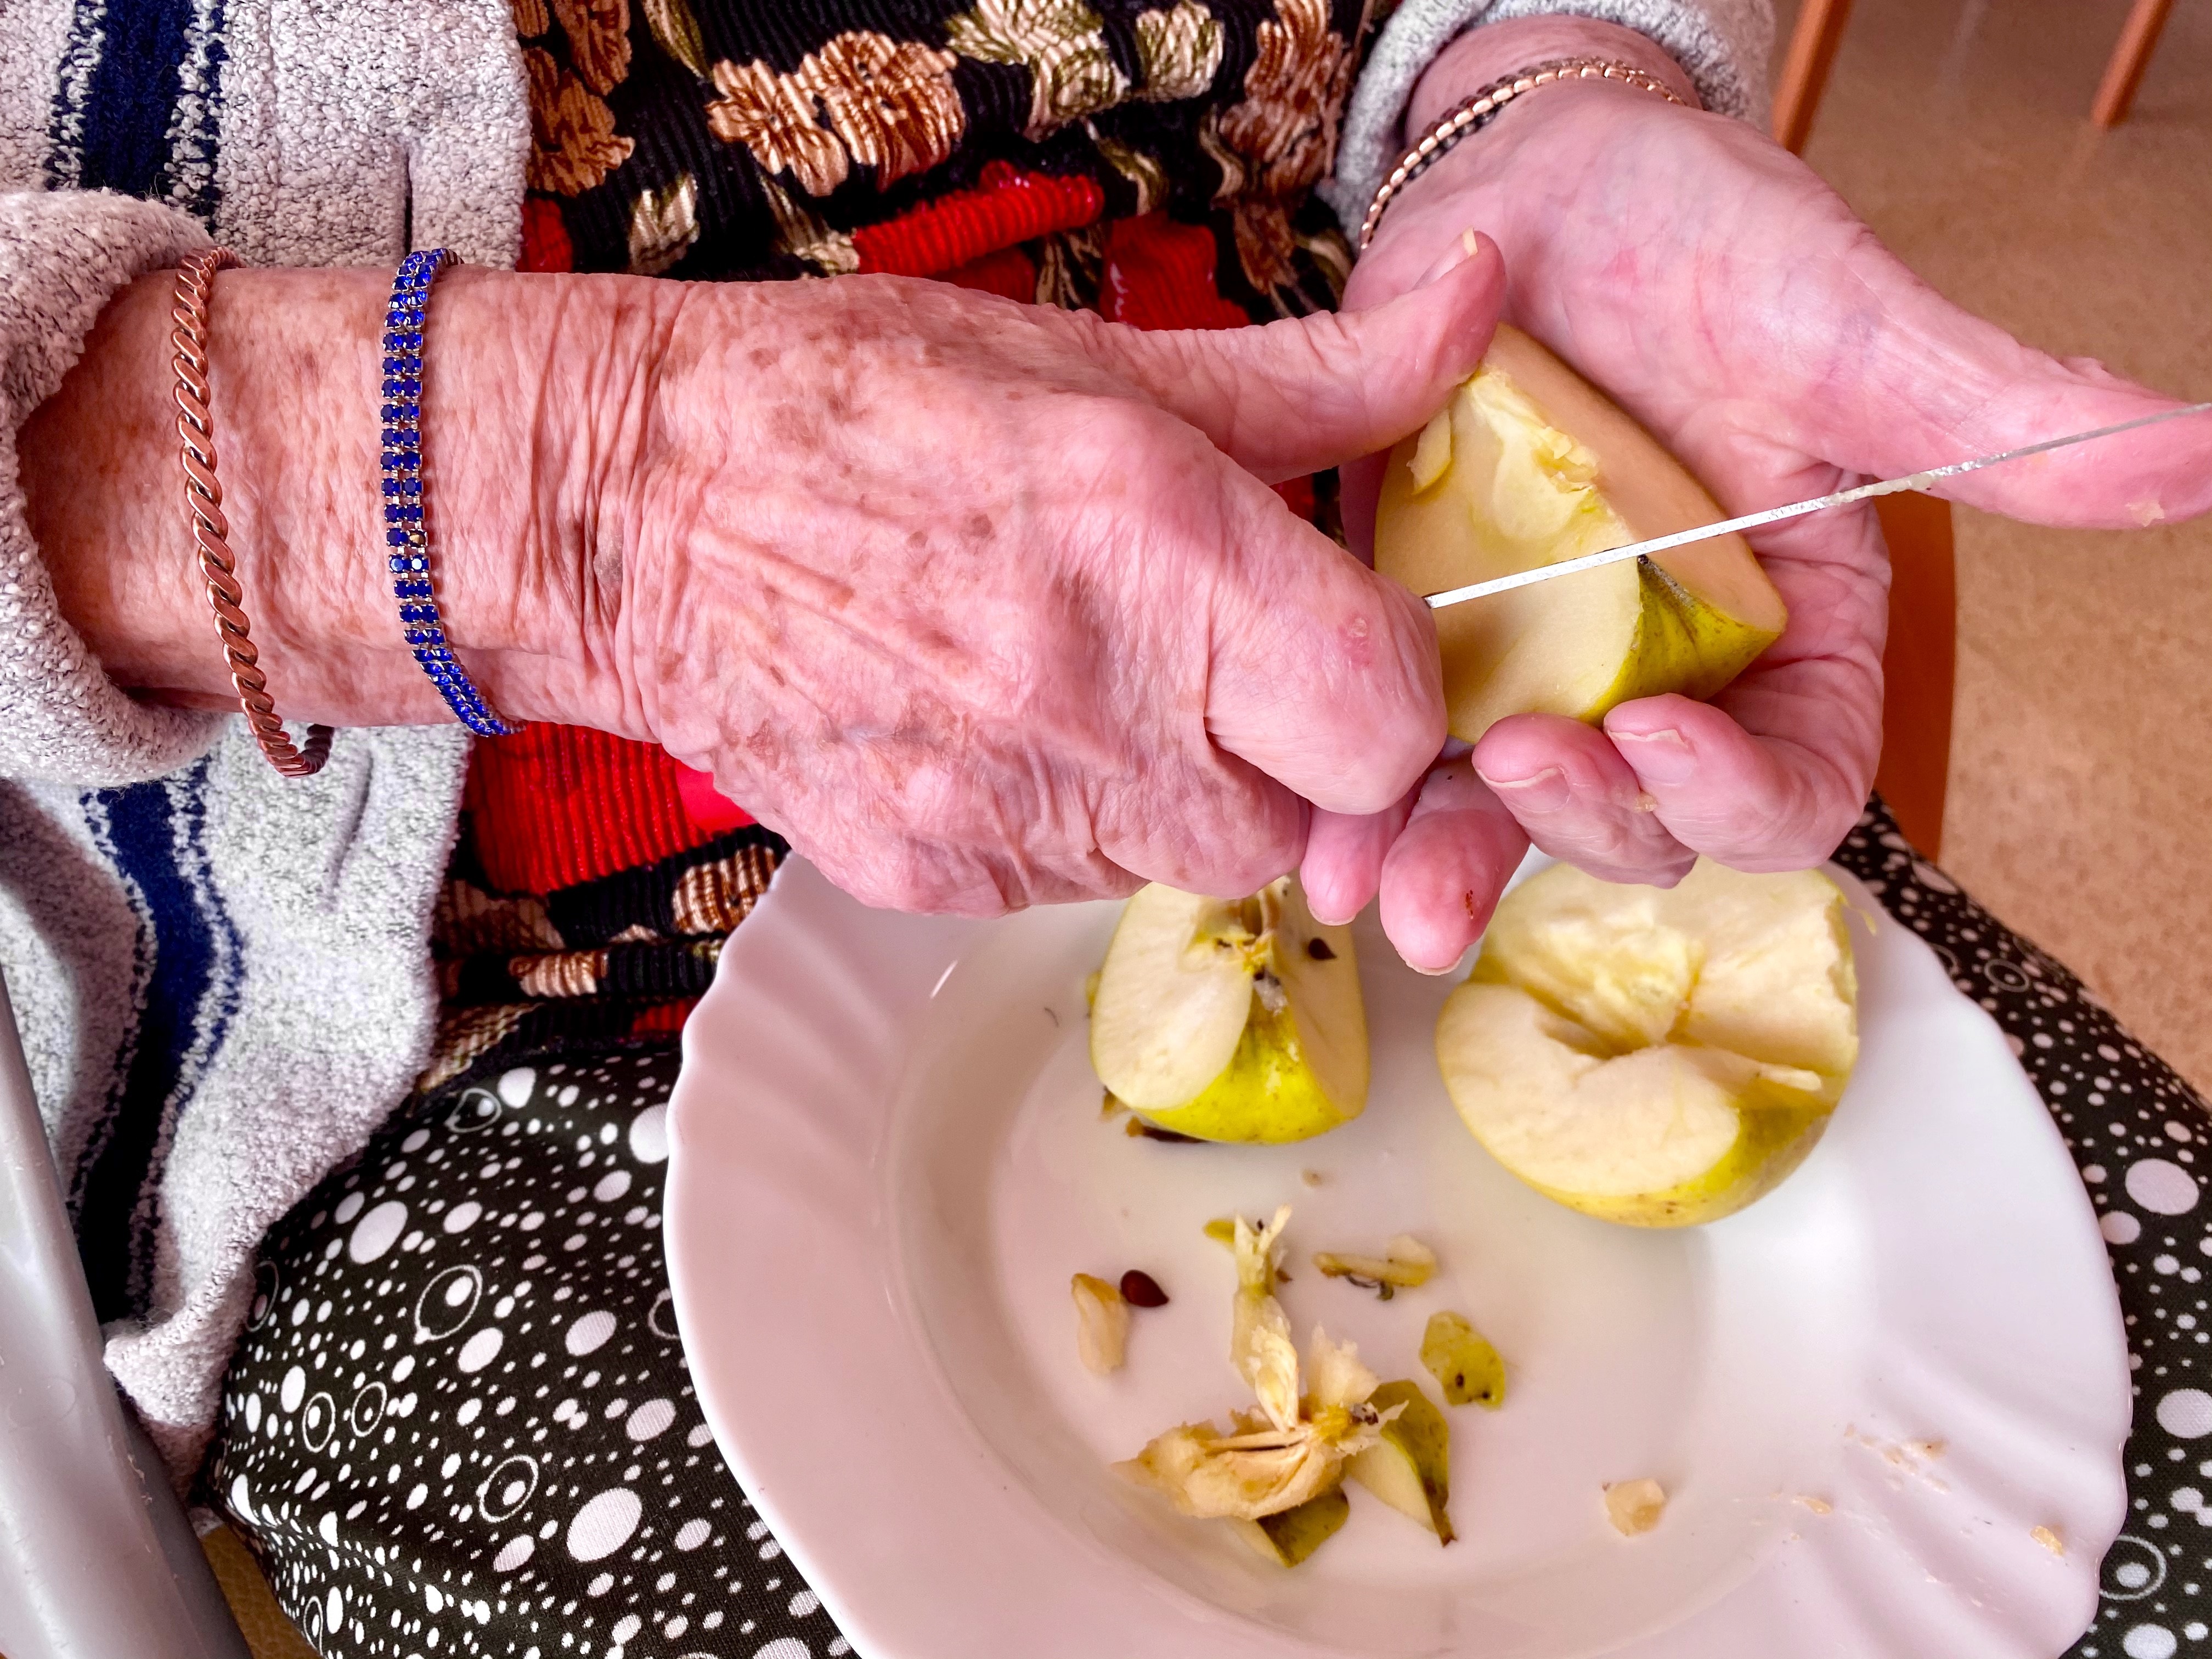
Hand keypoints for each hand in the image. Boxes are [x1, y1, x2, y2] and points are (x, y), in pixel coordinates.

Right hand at [600, 254, 1502, 910]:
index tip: (1350, 639)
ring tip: (1094, 673)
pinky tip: (1008, 721)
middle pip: (1313, 822)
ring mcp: (1008, 813)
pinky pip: (1081, 882)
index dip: (1400, 692)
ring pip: (1199, 860)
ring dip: (1192, 785)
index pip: (1388, 716)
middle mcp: (1093, 703)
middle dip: (1307, 758)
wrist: (624, 513)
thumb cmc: (855, 405)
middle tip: (1229, 664)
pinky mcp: (939, 877)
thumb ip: (1319, 376)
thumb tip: (1478, 304)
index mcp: (1154, 546)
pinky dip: (1085, 817)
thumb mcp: (1097, 358)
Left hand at [1303, 17, 2211, 970]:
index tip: (1667, 737)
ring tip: (1379, 883)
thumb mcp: (1838, 322)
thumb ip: (1991, 411)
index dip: (1739, 792)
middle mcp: (1663, 672)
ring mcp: (1533, 663)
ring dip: (1450, 864)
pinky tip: (1312, 836)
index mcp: (1788, 630)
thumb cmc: (1694, 233)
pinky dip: (1355, 801)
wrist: (1524, 186)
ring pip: (1509, 815)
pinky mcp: (1423, 635)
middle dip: (1581, 826)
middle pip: (1646, 822)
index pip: (1795, 777)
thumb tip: (2200, 456)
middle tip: (1515, 766)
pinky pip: (1394, 751)